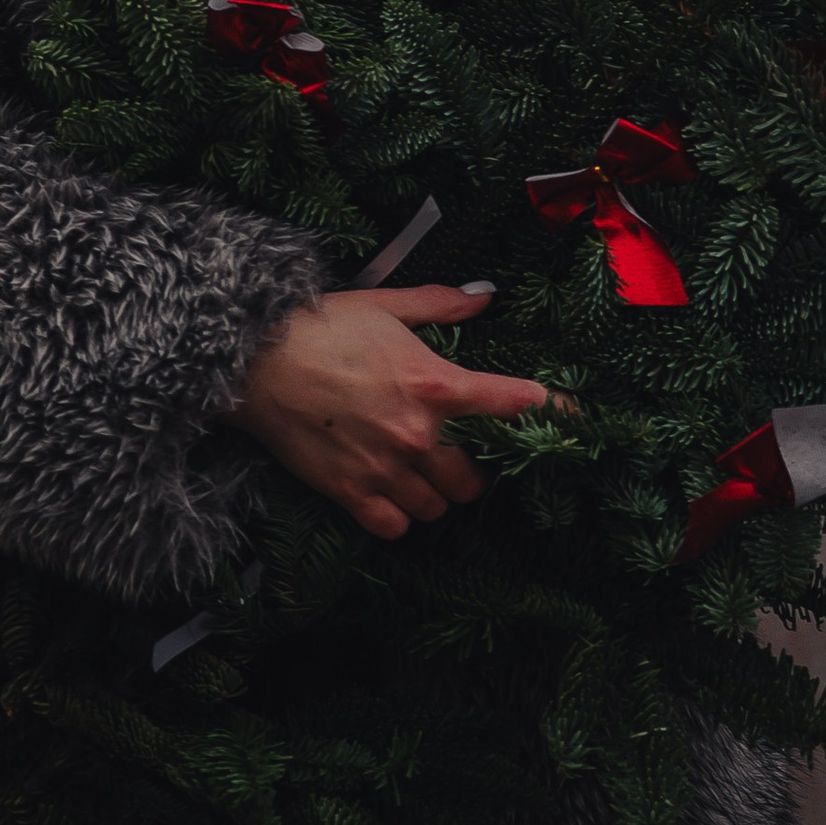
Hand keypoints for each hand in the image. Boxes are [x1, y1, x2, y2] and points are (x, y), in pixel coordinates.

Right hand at [227, 286, 551, 540]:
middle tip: (456, 455)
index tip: (571, 417)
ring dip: (434, 494)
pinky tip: (389, 493)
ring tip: (418, 474)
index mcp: (431, 382)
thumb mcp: (387, 305)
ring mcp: (384, 469)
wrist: (254, 359)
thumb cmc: (320, 325)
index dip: (547, 410)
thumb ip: (442, 306)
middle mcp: (416, 433)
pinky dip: (397, 516)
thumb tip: (484, 296)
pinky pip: (395, 527)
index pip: (508, 402)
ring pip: (436, 507)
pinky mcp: (350, 493)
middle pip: (472, 479)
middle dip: (471, 470)